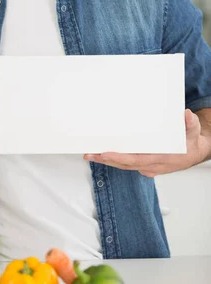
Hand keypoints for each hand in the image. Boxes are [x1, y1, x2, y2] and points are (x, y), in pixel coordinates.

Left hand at [83, 109, 209, 176]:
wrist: (194, 152)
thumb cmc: (191, 143)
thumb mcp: (193, 132)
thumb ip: (190, 124)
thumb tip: (186, 115)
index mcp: (162, 159)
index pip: (136, 160)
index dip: (119, 158)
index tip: (104, 153)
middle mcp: (153, 166)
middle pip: (124, 165)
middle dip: (105, 160)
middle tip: (89, 154)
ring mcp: (148, 168)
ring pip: (124, 166)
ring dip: (107, 161)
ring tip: (90, 154)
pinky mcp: (145, 166)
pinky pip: (127, 164)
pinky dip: (114, 160)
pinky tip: (103, 154)